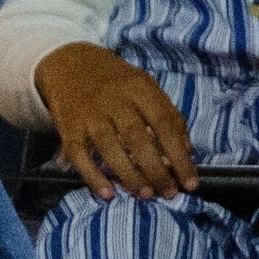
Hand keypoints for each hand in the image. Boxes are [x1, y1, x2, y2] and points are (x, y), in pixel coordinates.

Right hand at [33, 42, 195, 201]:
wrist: (69, 63)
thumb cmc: (115, 81)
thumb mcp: (145, 86)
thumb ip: (168, 115)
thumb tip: (186, 150)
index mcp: (139, 88)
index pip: (164, 124)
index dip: (180, 156)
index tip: (190, 183)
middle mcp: (114, 100)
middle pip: (137, 138)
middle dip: (156, 170)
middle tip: (169, 193)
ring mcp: (89, 114)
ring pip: (109, 147)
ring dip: (129, 175)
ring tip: (145, 195)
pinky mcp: (68, 127)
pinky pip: (79, 155)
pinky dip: (92, 176)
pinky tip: (108, 194)